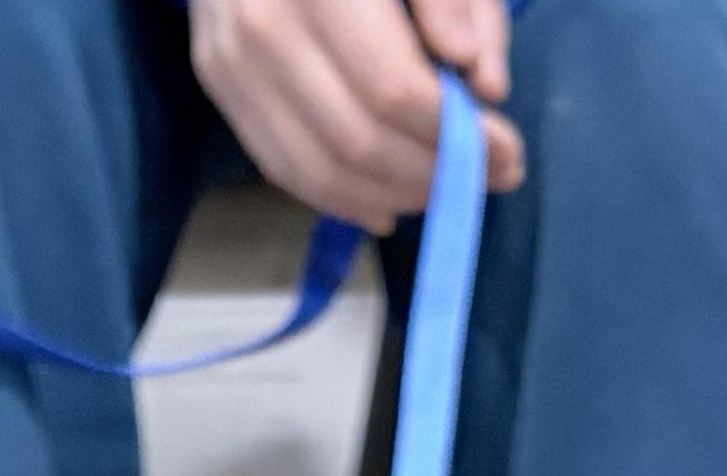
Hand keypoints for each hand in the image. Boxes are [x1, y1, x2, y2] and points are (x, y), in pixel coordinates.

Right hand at [190, 0, 524, 231]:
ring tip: (438, 190)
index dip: (455, 136)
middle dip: (431, 175)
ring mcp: (233, 58)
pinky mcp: (218, 81)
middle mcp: (266, 23)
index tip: (507, 156)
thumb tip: (485, 89)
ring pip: (319, 170)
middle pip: (358, 141)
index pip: (394, 90)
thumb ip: (458, 2)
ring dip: (389, 197)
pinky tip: (385, 203)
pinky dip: (341, 199)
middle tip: (483, 179)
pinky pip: (281, 166)